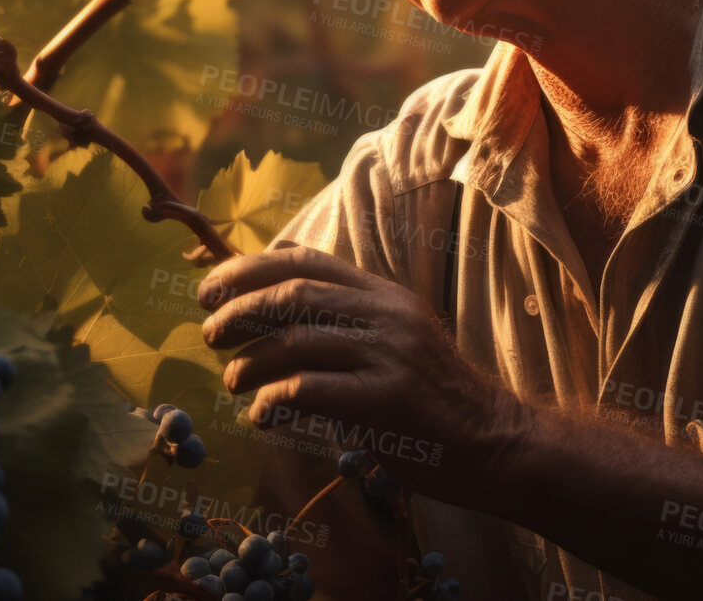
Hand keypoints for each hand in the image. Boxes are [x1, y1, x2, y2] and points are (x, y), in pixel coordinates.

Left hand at [197, 245, 527, 503]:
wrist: (492, 442)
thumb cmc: (430, 399)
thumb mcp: (393, 342)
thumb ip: (343, 323)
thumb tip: (268, 309)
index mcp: (384, 294)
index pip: (307, 260)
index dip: (251, 268)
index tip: (211, 288)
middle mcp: (388, 314)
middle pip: (294, 293)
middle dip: (240, 310)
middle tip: (209, 333)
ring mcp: (391, 354)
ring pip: (297, 341)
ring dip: (250, 361)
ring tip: (232, 380)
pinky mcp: (388, 398)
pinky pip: (312, 390)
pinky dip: (274, 401)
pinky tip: (262, 416)